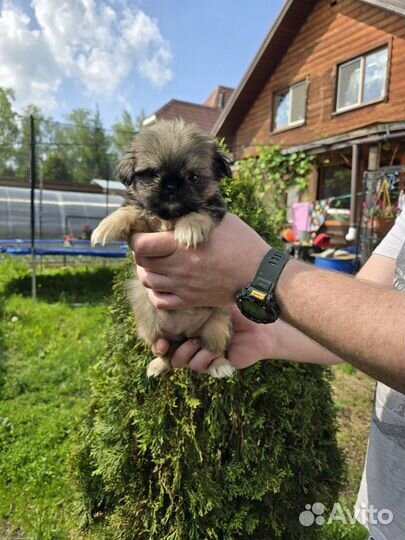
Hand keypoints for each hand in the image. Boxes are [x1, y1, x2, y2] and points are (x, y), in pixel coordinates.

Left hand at [130, 214, 268, 309]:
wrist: (259, 275)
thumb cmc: (242, 243)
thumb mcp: (217, 221)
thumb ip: (192, 218)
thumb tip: (176, 210)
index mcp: (182, 245)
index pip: (141, 245)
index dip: (135, 238)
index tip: (140, 233)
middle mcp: (178, 267)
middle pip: (141, 263)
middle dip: (140, 253)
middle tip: (148, 247)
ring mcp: (183, 286)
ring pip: (147, 281)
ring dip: (146, 271)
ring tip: (154, 264)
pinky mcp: (190, 300)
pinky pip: (160, 301)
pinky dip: (155, 293)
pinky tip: (162, 284)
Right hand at [152, 306, 275, 372]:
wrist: (259, 324)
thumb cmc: (235, 308)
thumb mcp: (208, 303)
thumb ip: (189, 303)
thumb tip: (163, 300)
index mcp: (188, 328)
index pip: (165, 338)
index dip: (157, 342)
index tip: (158, 341)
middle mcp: (192, 343)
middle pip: (168, 353)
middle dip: (165, 349)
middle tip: (167, 344)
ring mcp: (202, 355)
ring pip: (180, 361)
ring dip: (185, 352)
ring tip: (196, 340)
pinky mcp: (214, 364)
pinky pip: (199, 365)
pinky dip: (202, 357)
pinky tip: (210, 349)